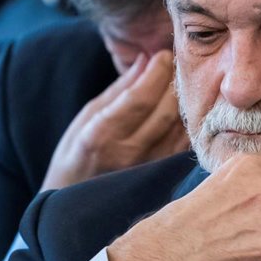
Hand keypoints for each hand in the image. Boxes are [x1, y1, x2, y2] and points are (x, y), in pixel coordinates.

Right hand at [42, 50, 187, 190]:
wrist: (73, 205)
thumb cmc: (75, 156)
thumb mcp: (86, 117)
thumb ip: (118, 90)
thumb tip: (145, 60)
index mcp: (101, 135)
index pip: (140, 97)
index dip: (157, 72)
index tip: (164, 54)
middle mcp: (126, 153)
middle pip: (166, 111)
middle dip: (175, 81)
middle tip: (178, 63)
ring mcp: (147, 169)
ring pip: (180, 128)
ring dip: (186, 102)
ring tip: (183, 84)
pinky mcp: (161, 179)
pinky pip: (183, 146)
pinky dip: (188, 124)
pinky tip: (185, 111)